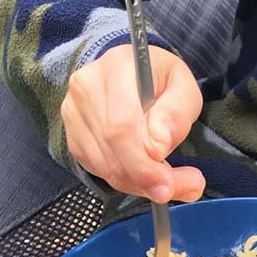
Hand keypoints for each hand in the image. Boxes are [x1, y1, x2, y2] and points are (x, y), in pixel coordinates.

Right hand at [61, 44, 205, 202]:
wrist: (132, 72)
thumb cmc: (162, 79)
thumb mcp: (184, 86)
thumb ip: (177, 112)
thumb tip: (159, 145)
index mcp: (117, 67)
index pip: (122, 125)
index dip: (142, 162)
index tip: (167, 183)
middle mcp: (86, 87)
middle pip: (111, 147)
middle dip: (145, 177)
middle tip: (174, 188)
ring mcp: (73, 111)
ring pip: (104, 165)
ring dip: (138, 182)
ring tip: (169, 180)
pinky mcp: (72, 133)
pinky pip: (97, 168)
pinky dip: (125, 179)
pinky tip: (145, 174)